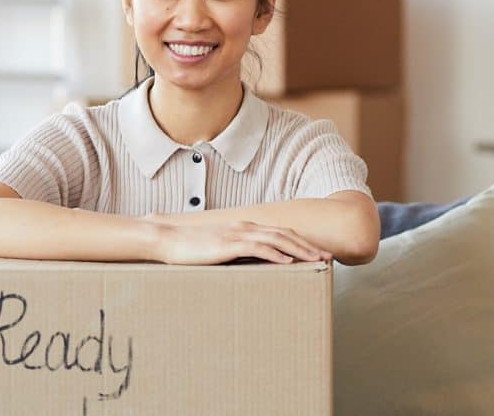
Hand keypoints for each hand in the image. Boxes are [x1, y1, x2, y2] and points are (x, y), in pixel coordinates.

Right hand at [149, 219, 332, 264]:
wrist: (167, 239)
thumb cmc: (188, 247)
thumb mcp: (215, 248)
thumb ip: (233, 253)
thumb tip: (248, 265)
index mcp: (242, 228)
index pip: (278, 233)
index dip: (300, 242)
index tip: (315, 252)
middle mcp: (244, 227)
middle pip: (284, 234)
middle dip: (308, 245)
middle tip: (326, 257)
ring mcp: (236, 234)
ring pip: (276, 240)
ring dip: (299, 249)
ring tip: (316, 260)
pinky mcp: (228, 244)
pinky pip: (258, 249)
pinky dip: (276, 254)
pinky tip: (289, 262)